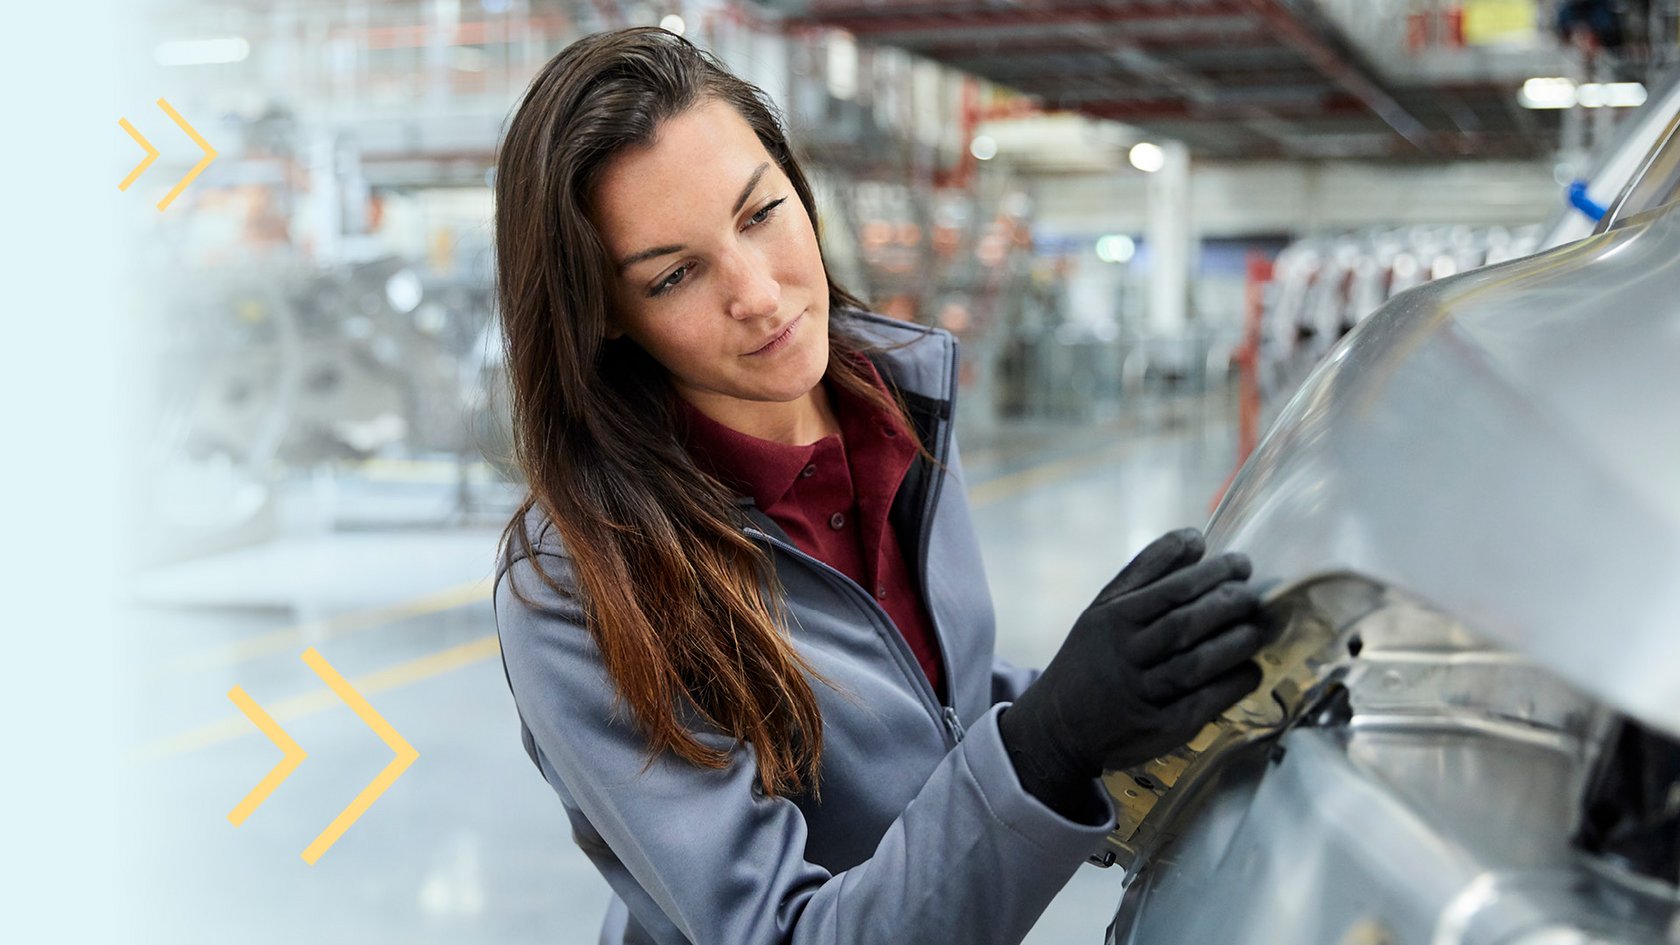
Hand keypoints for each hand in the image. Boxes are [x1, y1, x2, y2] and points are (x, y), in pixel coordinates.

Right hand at [999, 528, 1264, 813]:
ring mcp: (1143, 694)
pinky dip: (1233, 684)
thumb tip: (1195, 539)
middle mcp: (1126, 655)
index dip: (1211, 574)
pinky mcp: (1161, 727)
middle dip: (1227, 605)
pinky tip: (1250, 670)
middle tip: (1253, 595)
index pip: (1170, 590)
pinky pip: (1204, 702)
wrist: (1061, 726)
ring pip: (1195, 664)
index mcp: (1114, 620)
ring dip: (1234, 644)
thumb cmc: (1092, 657)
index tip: (1241, 564)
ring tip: (1257, 629)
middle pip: (1184, 625)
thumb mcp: (1104, 609)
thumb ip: (1147, 572)